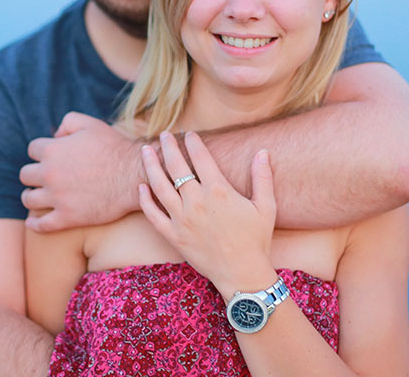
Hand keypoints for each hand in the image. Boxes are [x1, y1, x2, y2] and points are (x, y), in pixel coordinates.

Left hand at [20, 112, 139, 231]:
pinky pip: (41, 225)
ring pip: (28, 199)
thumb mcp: (90, 124)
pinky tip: (33, 222)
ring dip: (31, 196)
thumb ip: (67, 122)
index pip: (32, 150)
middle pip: (25, 174)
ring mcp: (57, 198)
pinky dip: (34, 224)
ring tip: (38, 196)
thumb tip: (54, 136)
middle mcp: (50, 174)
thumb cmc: (114, 148)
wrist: (134, 175)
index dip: (41, 152)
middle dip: (33, 174)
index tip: (49, 157)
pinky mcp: (67, 218)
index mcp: (53, 150)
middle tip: (43, 177)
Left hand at [138, 131, 276, 299]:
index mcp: (219, 191)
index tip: (189, 133)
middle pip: (176, 166)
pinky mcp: (173, 236)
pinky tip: (141, 186)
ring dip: (151, 165)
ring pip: (159, 185)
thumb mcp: (266, 207)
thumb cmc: (256, 240)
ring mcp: (182, 219)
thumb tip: (262, 151)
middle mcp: (196, 201)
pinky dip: (145, 199)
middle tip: (164, 134)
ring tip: (145, 150)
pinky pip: (152, 214)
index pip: (200, 157)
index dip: (193, 142)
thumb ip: (263, 177)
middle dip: (168, 146)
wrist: (243, 274)